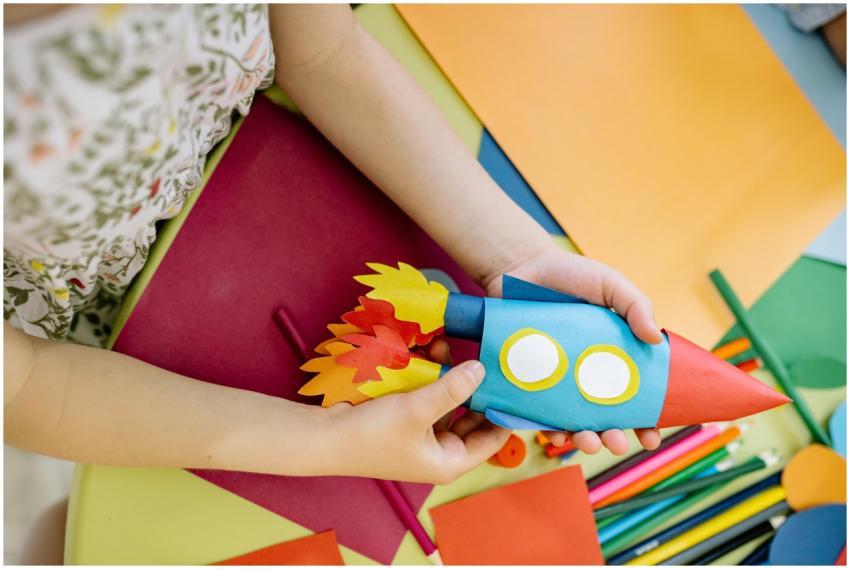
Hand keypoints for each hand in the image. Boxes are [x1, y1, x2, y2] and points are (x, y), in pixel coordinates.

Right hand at [324, 359, 509, 483]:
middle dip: (477, 389)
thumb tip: (481, 370)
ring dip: (452, 379)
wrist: (325, 438)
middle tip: (487, 358)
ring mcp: (424, 436)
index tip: (517, 383)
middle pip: (474, 418)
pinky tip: (431, 354)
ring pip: (451, 404)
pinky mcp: (408, 421)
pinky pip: (430, 397)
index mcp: (451, 461)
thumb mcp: (417, 410)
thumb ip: (452, 389)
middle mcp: (441, 451)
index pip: (493, 439)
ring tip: (449, 349)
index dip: (506, 413)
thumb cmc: (372, 435)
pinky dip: (432, 379)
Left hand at [480, 241, 662, 455]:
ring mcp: (558, 378)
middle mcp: (587, 374)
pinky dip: (547, 426)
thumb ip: (635, 306)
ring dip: (583, 438)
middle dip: (614, 436)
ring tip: (588, 442)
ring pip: (573, 420)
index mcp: (614, 356)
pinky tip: (554, 432)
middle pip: (605, 416)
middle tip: (617, 443)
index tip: (651, 437)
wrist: (520, 266)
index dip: (646, 420)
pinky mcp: (530, 378)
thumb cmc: (569, 275)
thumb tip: (656, 338)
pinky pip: (538, 411)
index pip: (636, 396)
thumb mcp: (610, 284)